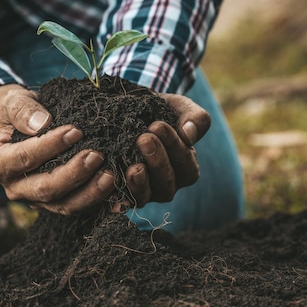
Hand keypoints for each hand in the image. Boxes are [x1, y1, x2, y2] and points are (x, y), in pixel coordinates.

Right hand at [0, 84, 115, 214]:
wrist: (18, 125)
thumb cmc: (16, 112)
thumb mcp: (13, 102)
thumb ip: (23, 110)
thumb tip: (42, 123)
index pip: (24, 159)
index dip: (50, 146)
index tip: (75, 131)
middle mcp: (15, 188)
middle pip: (45, 189)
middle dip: (73, 174)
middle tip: (96, 155)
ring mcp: (35, 200)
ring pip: (64, 205)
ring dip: (89, 193)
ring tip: (110, 175)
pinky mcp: (55, 203)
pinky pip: (78, 207)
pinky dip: (98, 202)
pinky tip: (117, 192)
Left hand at [119, 92, 210, 208]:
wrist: (127, 114)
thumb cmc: (159, 112)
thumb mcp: (180, 109)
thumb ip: (195, 119)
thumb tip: (190, 135)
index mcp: (186, 169)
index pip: (185, 164)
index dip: (173, 146)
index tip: (157, 125)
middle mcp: (166, 186)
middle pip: (166, 182)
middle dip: (156, 161)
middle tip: (143, 139)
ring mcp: (143, 193)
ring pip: (144, 195)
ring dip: (138, 182)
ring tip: (131, 166)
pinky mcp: (121, 195)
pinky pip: (119, 198)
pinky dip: (115, 192)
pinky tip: (111, 181)